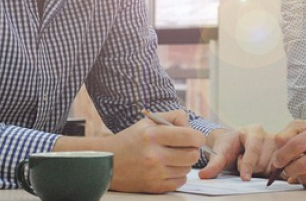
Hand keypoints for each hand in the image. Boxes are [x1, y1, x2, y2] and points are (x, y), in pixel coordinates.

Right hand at [55, 109, 205, 192]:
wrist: (108, 161)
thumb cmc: (130, 139)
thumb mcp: (148, 121)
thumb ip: (173, 118)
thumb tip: (192, 127)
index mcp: (153, 135)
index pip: (190, 137)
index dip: (198, 137)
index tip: (195, 138)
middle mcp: (154, 155)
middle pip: (192, 155)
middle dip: (192, 150)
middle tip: (185, 148)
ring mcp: (154, 173)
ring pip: (187, 169)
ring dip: (184, 163)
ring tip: (172, 157)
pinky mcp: (154, 186)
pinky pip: (180, 182)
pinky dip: (178, 175)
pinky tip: (168, 168)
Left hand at [197, 124, 275, 180]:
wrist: (235, 144)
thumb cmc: (229, 146)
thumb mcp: (220, 153)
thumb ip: (214, 164)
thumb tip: (204, 175)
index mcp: (254, 131)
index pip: (253, 149)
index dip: (248, 165)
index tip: (244, 178)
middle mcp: (268, 136)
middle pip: (262, 161)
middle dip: (250, 168)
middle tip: (241, 160)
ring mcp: (277, 147)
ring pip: (270, 168)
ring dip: (259, 172)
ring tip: (251, 163)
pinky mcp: (281, 156)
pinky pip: (278, 171)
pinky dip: (269, 174)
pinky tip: (261, 169)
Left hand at [270, 121, 305, 187]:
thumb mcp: (303, 127)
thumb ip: (286, 135)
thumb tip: (278, 155)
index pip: (296, 145)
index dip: (282, 155)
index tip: (277, 161)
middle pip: (301, 166)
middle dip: (287, 169)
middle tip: (284, 168)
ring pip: (305, 178)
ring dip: (297, 175)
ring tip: (301, 166)